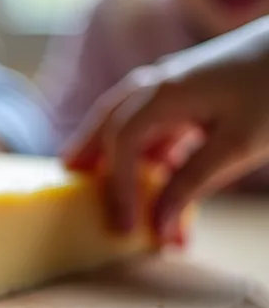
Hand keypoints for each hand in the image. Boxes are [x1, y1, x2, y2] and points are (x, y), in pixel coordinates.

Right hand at [63, 17, 268, 244]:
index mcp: (164, 95)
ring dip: (114, 148)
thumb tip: (159, 225)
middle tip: (70, 179)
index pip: (122, 144)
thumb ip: (193, 183)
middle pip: (109, 120)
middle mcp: (159, 84)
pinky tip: (157, 166)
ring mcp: (177, 82)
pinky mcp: (196, 86)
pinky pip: (157, 117)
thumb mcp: (237, 145)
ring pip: (129, 116)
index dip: (118, 187)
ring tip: (99, 173)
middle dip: (90, 154)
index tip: (124, 226)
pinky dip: (148, 145)